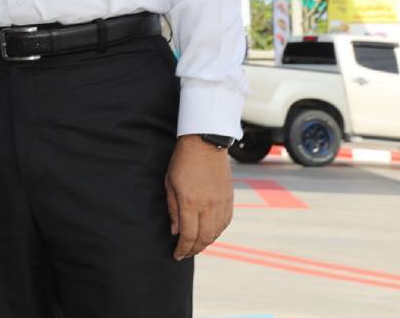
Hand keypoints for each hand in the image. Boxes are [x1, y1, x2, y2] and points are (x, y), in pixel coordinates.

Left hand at [165, 136, 232, 260]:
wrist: (205, 143)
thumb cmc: (183, 161)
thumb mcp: (170, 183)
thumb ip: (173, 209)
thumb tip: (175, 231)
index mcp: (190, 202)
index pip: (188, 235)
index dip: (182, 248)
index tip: (176, 255)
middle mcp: (208, 206)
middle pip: (204, 238)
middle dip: (194, 249)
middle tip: (185, 254)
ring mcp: (221, 203)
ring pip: (216, 232)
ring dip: (206, 242)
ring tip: (196, 246)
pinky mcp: (229, 199)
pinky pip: (225, 222)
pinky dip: (217, 231)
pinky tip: (210, 233)